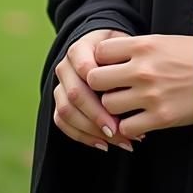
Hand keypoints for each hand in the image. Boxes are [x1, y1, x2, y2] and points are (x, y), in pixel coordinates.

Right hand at [53, 28, 146, 152]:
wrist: (108, 52)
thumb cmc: (122, 52)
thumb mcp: (127, 49)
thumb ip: (126, 63)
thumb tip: (132, 92)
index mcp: (80, 48)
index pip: (84, 68)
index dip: (100, 86)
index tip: (123, 100)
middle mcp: (65, 66)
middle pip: (74, 93)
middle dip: (97, 115)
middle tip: (119, 129)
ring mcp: (59, 85)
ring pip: (66, 111)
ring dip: (92, 130)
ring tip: (118, 140)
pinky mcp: (59, 102)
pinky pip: (62, 123)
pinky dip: (83, 136)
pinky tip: (104, 144)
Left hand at [86, 34, 192, 140]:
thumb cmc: (191, 55)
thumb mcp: (162, 41)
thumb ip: (134, 49)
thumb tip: (105, 60)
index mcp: (144, 45)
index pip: (100, 51)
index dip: (100, 60)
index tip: (107, 66)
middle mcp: (143, 69)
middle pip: (96, 80)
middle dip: (100, 85)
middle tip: (110, 88)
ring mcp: (150, 95)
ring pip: (108, 105)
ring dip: (114, 107)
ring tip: (126, 104)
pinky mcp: (160, 117)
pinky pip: (126, 127)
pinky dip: (128, 126)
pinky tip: (137, 119)